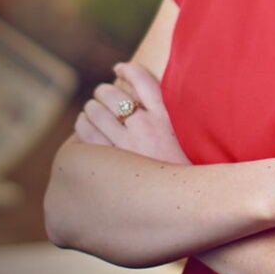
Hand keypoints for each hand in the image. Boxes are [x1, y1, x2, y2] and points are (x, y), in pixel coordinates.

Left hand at [72, 61, 188, 164]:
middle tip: (104, 94)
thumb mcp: (189, 134)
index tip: (119, 68)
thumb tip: (141, 87)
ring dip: (91, 106)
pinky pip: (85, 132)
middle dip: (104, 91)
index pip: (140, 77)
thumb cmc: (190, 168)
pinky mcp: (110, 164)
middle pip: (111, 93)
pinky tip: (86, 125)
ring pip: (94, 110)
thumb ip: (169, 110)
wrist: (191, 205)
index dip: (126, 69)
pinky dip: (82, 124)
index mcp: (167, 116)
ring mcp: (126, 146)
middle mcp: (146, 127)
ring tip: (94, 110)